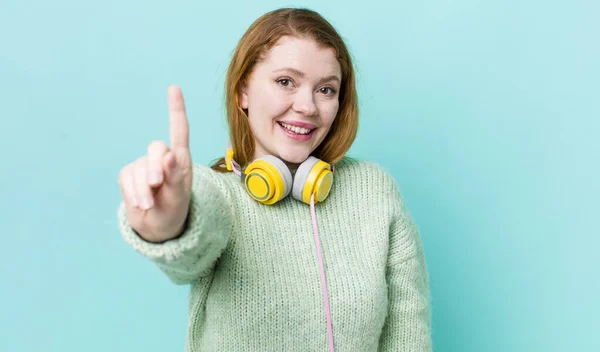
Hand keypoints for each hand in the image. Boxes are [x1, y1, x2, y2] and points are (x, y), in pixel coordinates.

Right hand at [118, 85, 192, 242]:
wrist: (157, 228)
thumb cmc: (174, 211)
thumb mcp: (178, 198)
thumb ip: (175, 177)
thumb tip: (169, 155)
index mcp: (181, 161)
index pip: (179, 130)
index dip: (176, 109)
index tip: (173, 88)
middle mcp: (163, 158)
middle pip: (155, 148)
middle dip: (154, 168)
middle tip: (155, 186)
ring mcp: (144, 165)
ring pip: (138, 167)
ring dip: (143, 189)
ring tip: (150, 205)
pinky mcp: (129, 174)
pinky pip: (126, 178)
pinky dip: (132, 193)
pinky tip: (140, 204)